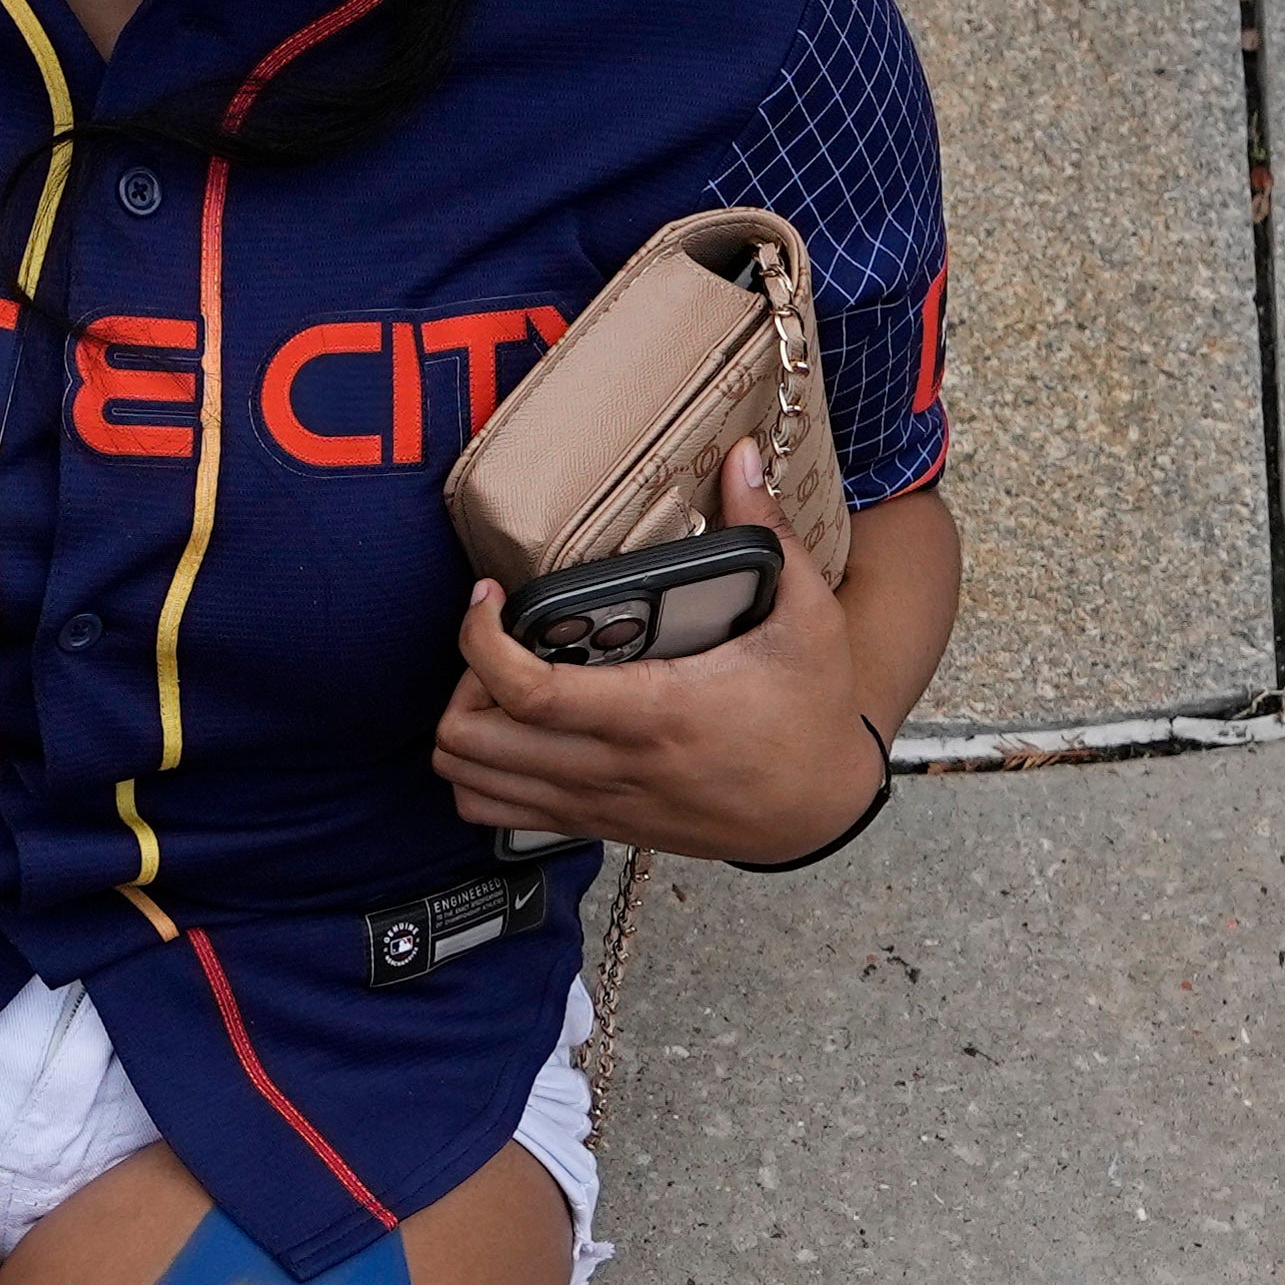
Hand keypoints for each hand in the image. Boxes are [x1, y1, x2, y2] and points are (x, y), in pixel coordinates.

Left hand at [431, 440, 892, 858]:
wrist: (820, 810)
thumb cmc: (811, 714)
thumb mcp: (809, 618)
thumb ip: (769, 534)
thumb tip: (743, 458)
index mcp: (654, 713)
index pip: (529, 691)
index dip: (480, 640)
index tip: (487, 597)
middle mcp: (612, 767)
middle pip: (473, 740)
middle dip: (464, 679)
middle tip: (499, 640)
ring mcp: (596, 803)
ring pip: (470, 781)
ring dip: (466, 727)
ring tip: (501, 683)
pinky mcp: (594, 825)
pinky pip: (495, 813)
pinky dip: (480, 773)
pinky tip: (512, 732)